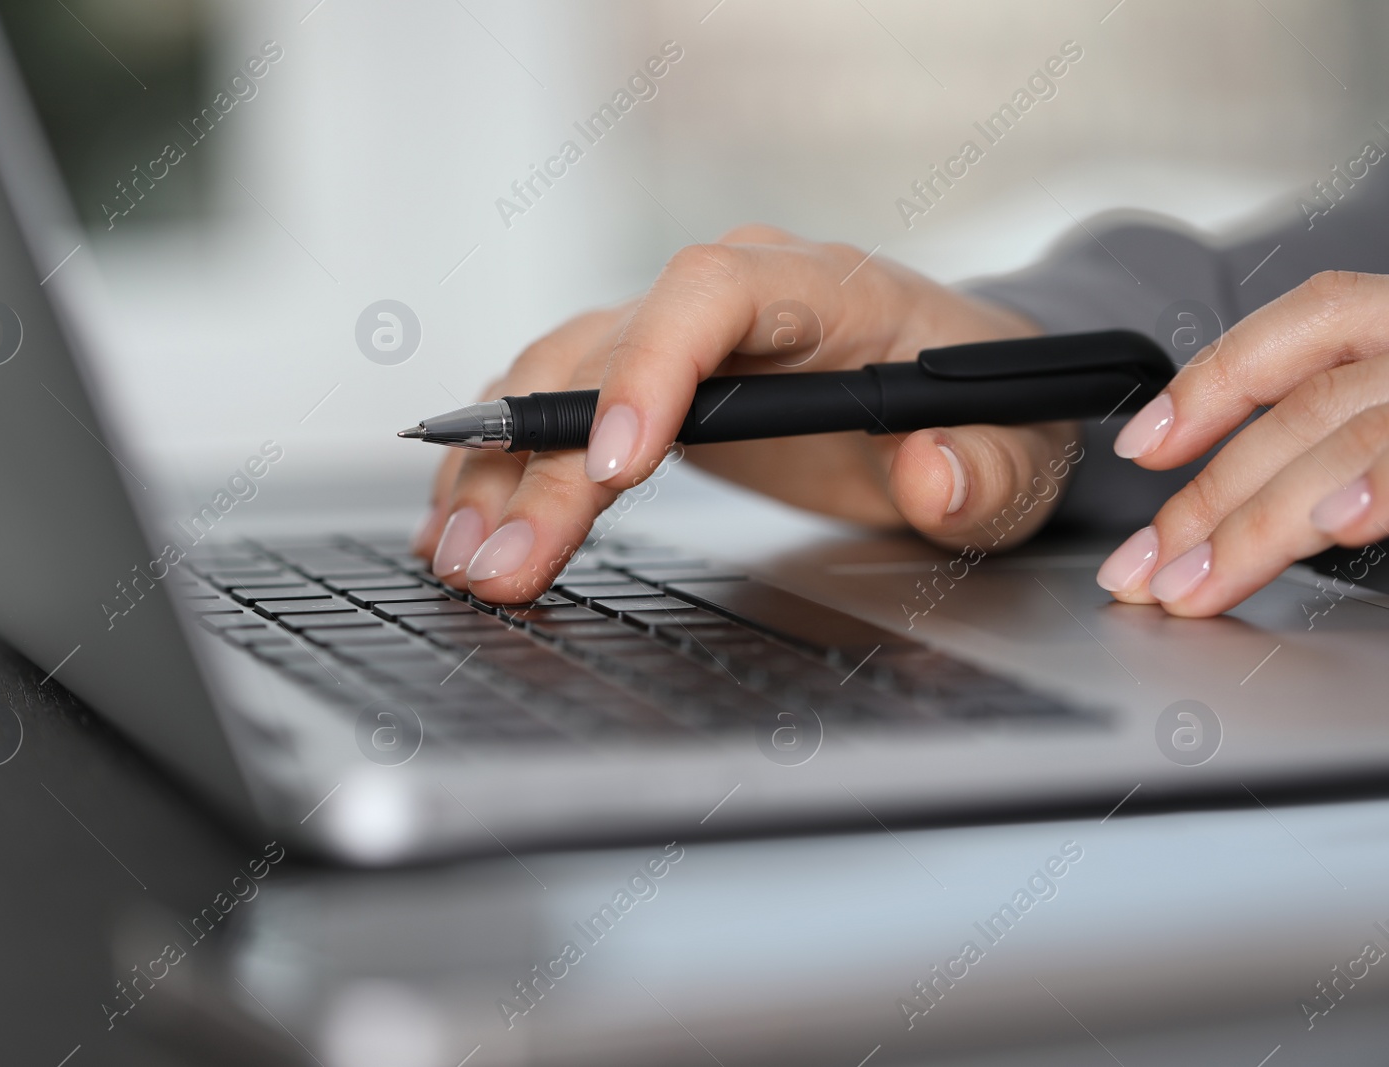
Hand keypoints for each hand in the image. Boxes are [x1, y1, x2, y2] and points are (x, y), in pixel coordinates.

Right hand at [413, 225, 1073, 602]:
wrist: (953, 392)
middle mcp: (723, 297)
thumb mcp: (1015, 446)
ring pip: (551, 385)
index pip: (710, 294)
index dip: (650, 368)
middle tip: (502, 567)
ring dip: (496, 476)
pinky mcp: (634, 383)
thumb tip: (930, 474)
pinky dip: (497, 472)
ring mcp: (667, 337)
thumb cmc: (980, 405)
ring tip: (458, 563)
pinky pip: (545, 411)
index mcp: (816, 285)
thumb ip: (986, 465)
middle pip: (604, 358)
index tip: (615, 466)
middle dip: (543, 467)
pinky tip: (456, 529)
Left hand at [1097, 271, 1388, 615]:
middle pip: (1308, 404)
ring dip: (1259, 524)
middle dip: (1210, 497)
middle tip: (1142, 572)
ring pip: (1351, 436)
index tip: (1137, 447)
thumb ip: (1339, 439)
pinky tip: (1336, 524)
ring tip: (1191, 586)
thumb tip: (1227, 518)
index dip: (1214, 382)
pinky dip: (1377, 486)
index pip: (1312, 319)